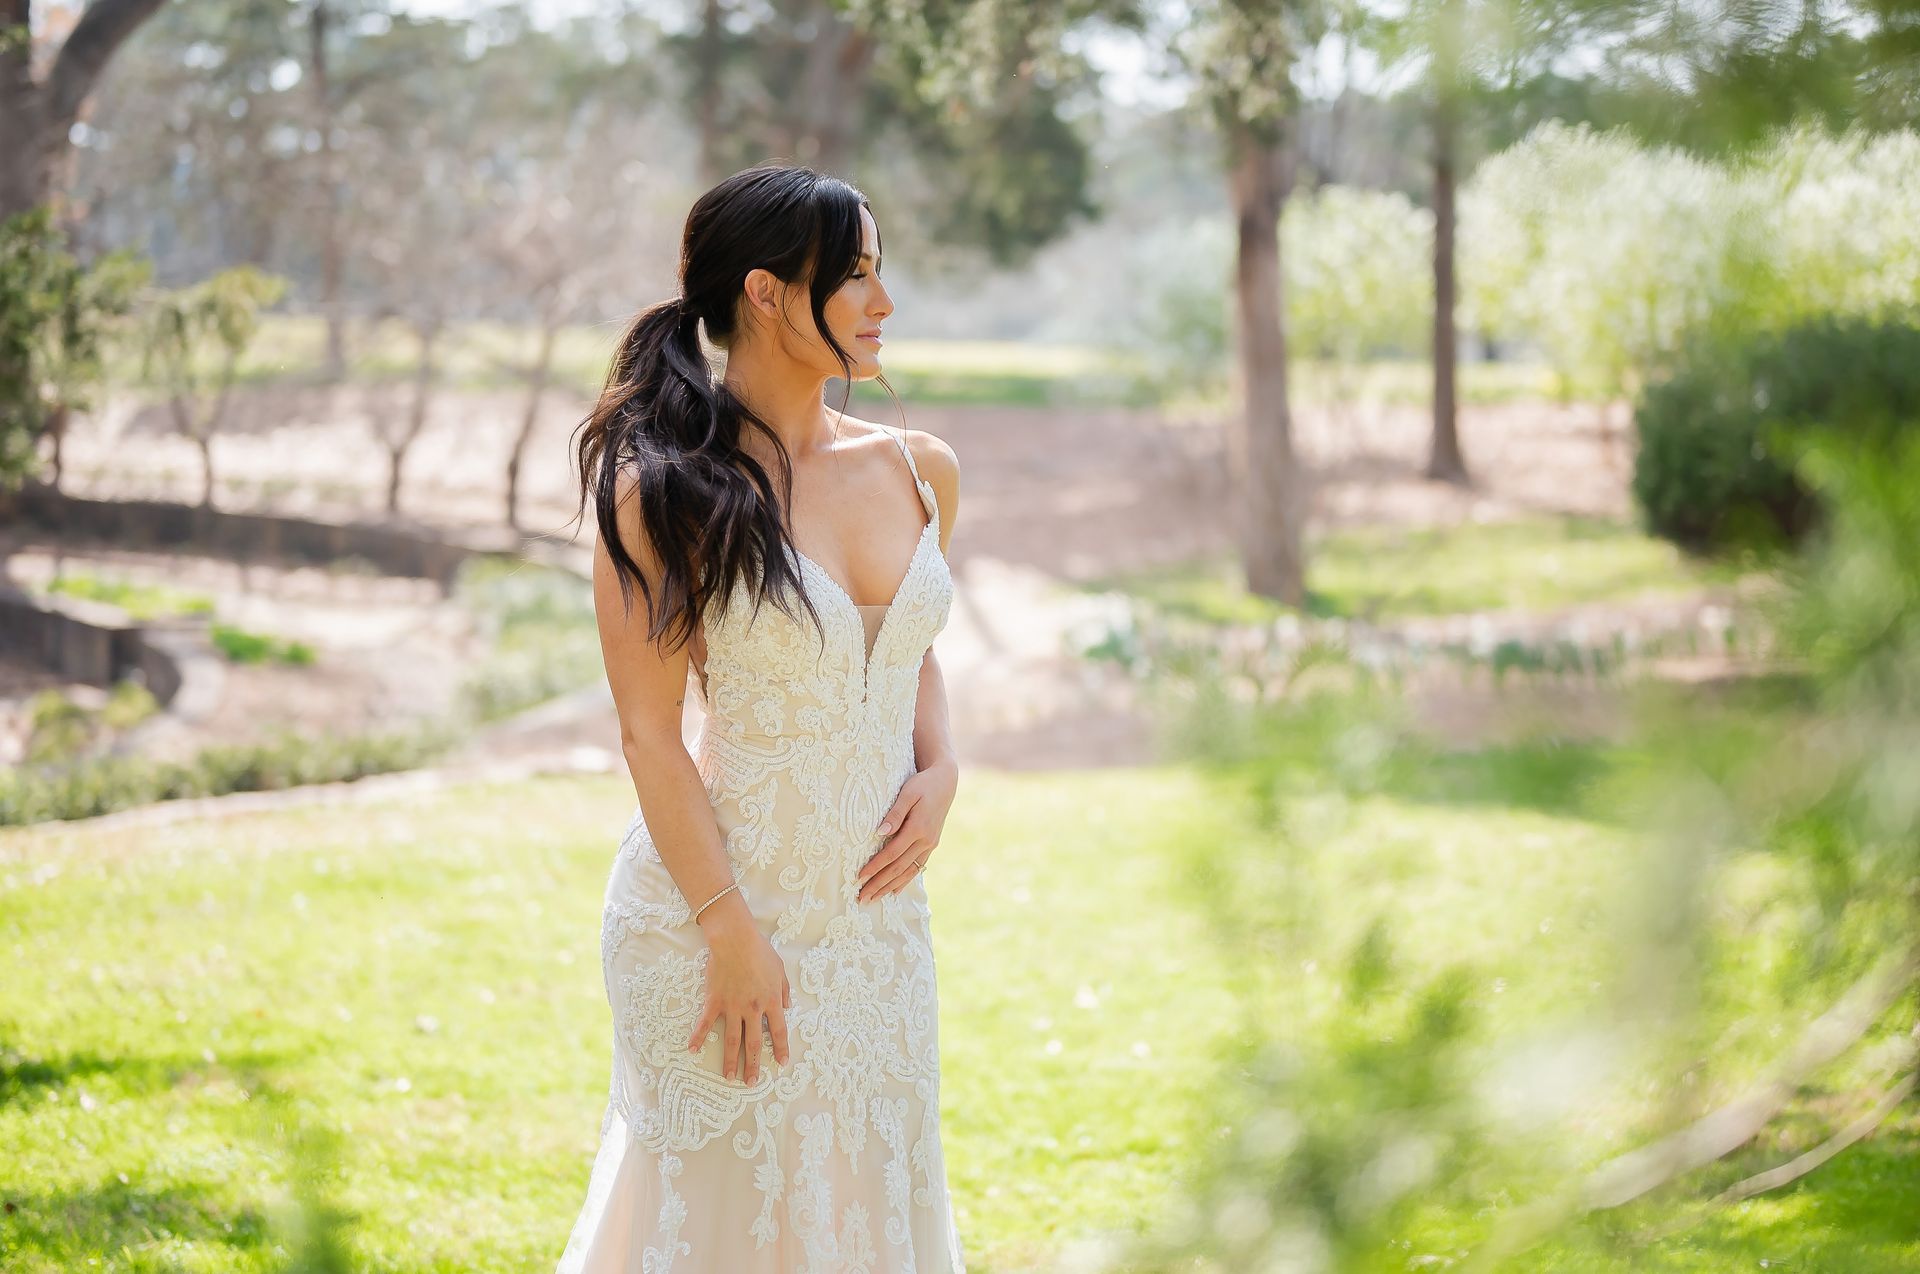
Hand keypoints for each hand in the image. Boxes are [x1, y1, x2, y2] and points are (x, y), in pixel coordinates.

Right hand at [687, 918, 790, 1083]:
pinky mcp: (714, 1002)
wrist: (735, 940)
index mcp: (771, 1001)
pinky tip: (692, 1050)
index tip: (781, 1063)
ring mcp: (733, 1007)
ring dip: (731, 1061)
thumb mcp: (780, 969)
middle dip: (754, 1065)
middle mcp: (753, 1009)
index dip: (781, 1048)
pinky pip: (706, 1023)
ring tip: (729, 1078)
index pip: (779, 1031)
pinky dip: (698, 1037)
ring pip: (732, 1040)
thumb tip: (788, 1006)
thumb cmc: (759, 950)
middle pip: (754, 1043)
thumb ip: (785, 989)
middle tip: (752, 1083)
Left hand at [857, 757, 957, 902]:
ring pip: (908, 871)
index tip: (859, 877)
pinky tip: (894, 890)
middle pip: (898, 868)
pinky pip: (917, 867)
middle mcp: (926, 841)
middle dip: (879, 884)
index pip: (892, 853)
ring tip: (874, 898)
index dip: (875, 867)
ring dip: (890, 887)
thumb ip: (895, 813)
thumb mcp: (908, 793)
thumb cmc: (923, 784)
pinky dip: (904, 880)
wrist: (945, 782)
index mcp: (918, 828)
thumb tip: (880, 832)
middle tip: (862, 898)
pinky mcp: (931, 845)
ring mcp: (930, 845)